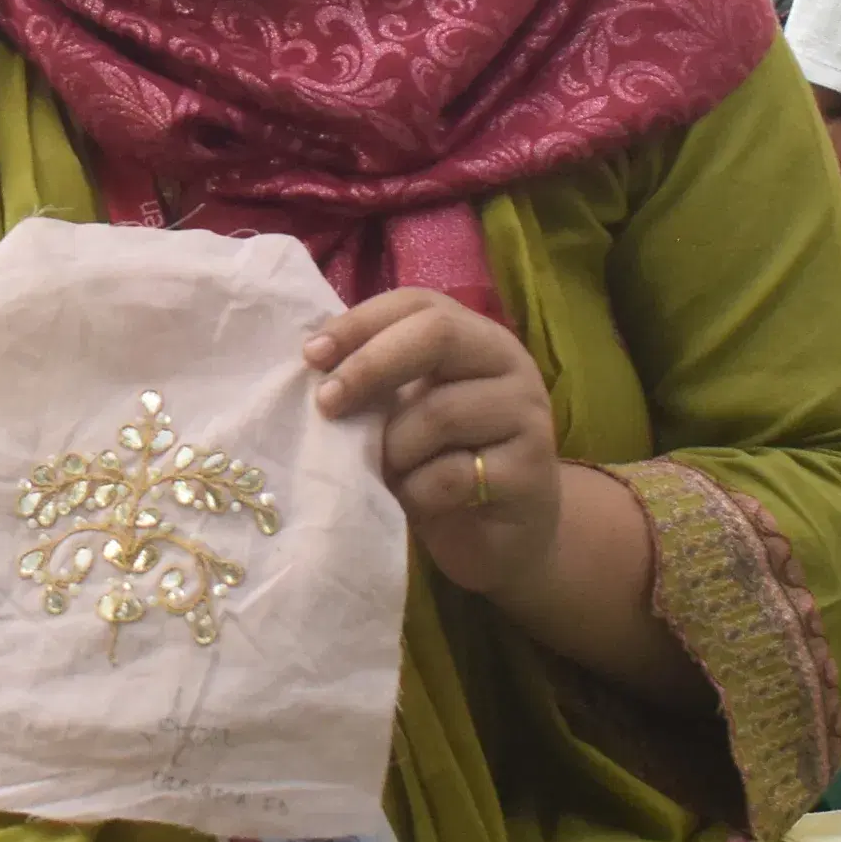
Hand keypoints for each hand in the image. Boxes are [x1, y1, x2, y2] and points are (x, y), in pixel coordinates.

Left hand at [305, 289, 564, 598]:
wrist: (501, 537)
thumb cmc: (441, 464)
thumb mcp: (405, 412)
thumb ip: (376, 380)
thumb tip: (312, 360)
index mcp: (476, 337)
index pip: (417, 304)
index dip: (360, 322)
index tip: (310, 356)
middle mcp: (510, 365)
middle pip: (437, 335)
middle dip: (370, 366)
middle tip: (327, 404)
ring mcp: (527, 416)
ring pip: (439, 413)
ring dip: (391, 449)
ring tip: (382, 472)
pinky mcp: (530, 473)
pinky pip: (452, 475)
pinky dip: (415, 492)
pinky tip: (410, 503)